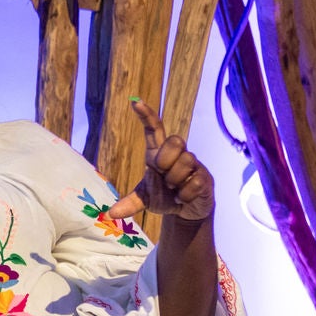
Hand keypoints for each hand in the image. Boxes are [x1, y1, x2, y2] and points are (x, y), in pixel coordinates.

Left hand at [112, 100, 213, 222]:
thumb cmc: (164, 197)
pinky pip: (194, 181)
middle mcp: (177, 155)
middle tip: (163, 176)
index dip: (146, 116)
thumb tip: (110, 214)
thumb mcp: (144, 200)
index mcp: (158, 154)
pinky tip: (182, 198)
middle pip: (175, 140)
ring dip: (175, 180)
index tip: (135, 102)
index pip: (154, 130)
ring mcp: (193, 165)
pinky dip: (184, 195)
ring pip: (186, 161)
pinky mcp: (205, 177)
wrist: (186, 212)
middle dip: (166, 159)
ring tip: (174, 190)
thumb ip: (129, 204)